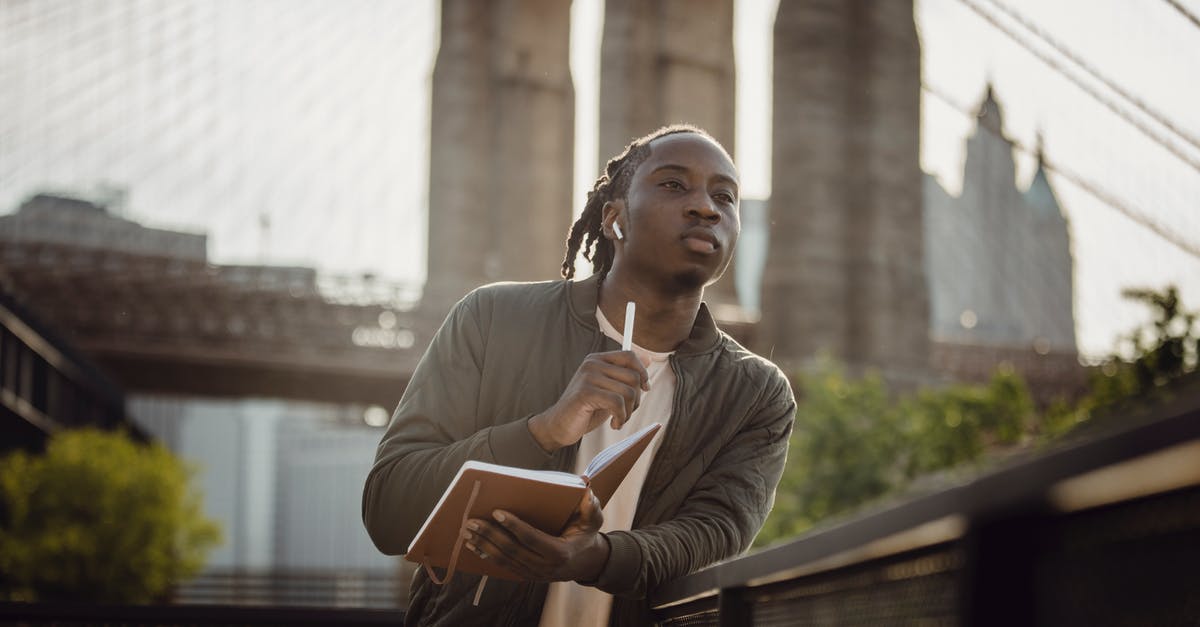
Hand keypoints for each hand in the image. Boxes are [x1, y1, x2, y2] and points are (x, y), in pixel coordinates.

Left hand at [462, 489, 608, 582]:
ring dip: (483, 545)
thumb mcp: (593, 521)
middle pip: (512, 551)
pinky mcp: (525, 575)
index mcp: (559, 552)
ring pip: (504, 560)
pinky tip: (473, 545)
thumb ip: (591, 506)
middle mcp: (544, 567)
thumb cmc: (586, 535)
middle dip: (490, 535)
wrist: (586, 562)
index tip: (497, 512)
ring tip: (467, 531)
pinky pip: (503, 566)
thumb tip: (585, 485)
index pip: (532, 539)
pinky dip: (486, 555)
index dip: (514, 526)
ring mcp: (533, 574)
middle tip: (472, 521)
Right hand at [529, 350, 650, 450]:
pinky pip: (617, 403)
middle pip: (633, 377)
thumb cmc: (586, 410)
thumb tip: (649, 358)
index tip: (645, 389)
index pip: (629, 356)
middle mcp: (592, 364)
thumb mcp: (609, 390)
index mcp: (597, 359)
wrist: (559, 426)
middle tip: (626, 413)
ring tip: (619, 420)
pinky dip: (620, 417)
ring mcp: (588, 377)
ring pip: (628, 392)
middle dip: (636, 400)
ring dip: (628, 412)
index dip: (643, 373)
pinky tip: (614, 424)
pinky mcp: (586, 392)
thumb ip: (626, 375)